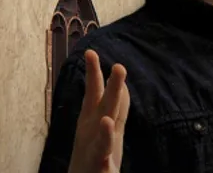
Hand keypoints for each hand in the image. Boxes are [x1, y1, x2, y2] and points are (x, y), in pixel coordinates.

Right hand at [68, 50, 129, 172]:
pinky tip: (106, 124)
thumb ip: (115, 107)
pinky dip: (105, 137)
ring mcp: (94, 145)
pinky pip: (103, 149)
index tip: (91, 52)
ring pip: (106, 122)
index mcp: (93, 119)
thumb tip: (122, 86)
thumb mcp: (105, 129)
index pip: (96, 92)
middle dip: (110, 84)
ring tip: (117, 96)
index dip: (94, 72)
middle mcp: (92, 129)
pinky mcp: (99, 163)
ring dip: (112, 105)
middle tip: (118, 65)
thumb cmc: (94, 155)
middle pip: (103, 103)